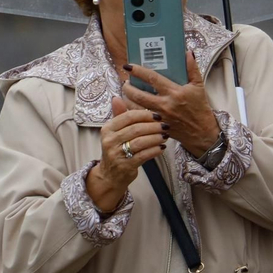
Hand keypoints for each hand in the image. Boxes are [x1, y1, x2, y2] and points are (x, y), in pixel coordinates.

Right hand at [88, 97, 166, 212]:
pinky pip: (143, 155)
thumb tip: (118, 97)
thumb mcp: (114, 132)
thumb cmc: (117, 149)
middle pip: (136, 129)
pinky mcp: (125, 166)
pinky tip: (162, 147)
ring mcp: (116, 154)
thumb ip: (119, 115)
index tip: (157, 115)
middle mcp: (110, 140)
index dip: (144, 114)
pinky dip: (154, 150)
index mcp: (107, 129)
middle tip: (165, 125)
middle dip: (153, 126)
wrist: (110, 175)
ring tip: (165, 136)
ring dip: (156, 138)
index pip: (128, 116)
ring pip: (140, 142)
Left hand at [121, 50, 220, 157]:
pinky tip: (131, 105)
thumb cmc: (200, 108)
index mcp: (174, 92)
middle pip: (139, 95)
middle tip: (125, 81)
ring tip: (126, 92)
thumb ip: (192, 68)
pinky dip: (133, 111)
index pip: (152, 78)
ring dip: (127, 99)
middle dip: (128, 87)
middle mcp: (165, 105)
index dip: (138, 71)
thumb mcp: (199, 86)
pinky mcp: (157, 126)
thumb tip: (188, 52)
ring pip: (136, 107)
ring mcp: (160, 117)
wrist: (202, 133)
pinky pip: (140, 118)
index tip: (128, 66)